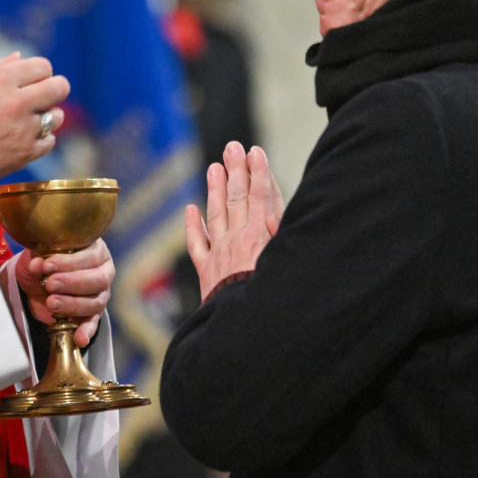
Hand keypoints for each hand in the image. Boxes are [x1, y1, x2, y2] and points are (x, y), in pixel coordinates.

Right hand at [0, 53, 69, 185]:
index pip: (44, 66)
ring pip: (58, 116)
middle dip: (54, 90)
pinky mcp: (25, 153)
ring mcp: (23, 128)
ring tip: (28, 122)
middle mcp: (17, 101)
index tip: (32, 83)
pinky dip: (40, 141)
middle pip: (60, 87)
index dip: (39, 74)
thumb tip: (19, 57)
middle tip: (42, 99)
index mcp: (1, 78)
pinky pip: (49, 142)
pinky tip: (22, 139)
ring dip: (47, 117)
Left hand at [14, 239, 112, 346]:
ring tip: (51, 303)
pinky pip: (93, 324)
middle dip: (72, 283)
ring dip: (72, 304)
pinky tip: (79, 338)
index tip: (47, 265)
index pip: (90, 256)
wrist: (37, 281)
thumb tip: (38, 265)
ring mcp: (101, 294)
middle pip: (98, 280)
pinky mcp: (93, 314)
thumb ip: (39, 258)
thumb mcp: (38, 255)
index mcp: (95, 250)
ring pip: (95, 302)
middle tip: (50, 284)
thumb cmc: (43, 261)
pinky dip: (86, 331)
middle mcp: (104, 271)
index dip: (69, 262)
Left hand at [185, 142, 284, 301]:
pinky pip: (198, 244)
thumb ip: (281, 238)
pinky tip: (191, 209)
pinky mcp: (208, 272)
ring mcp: (221, 255)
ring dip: (216, 189)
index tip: (255, 153)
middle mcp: (240, 241)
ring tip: (215, 166)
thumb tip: (273, 215)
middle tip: (232, 147)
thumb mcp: (287, 266)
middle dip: (236, 171)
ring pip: (217, 214)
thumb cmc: (273, 301)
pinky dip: (193, 225)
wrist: (243, 331)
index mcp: (262, 238)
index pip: (262, 197)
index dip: (259, 173)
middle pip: (238, 198)